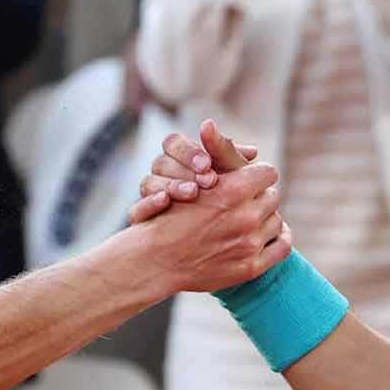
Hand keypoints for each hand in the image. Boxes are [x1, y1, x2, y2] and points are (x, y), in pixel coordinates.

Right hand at [128, 119, 259, 223]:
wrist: (192, 246)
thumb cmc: (219, 201)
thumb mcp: (229, 178)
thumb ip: (235, 162)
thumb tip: (253, 152)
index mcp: (176, 156)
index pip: (173, 143)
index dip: (190, 152)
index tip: (208, 163)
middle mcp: (160, 173)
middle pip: (160, 161)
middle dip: (185, 169)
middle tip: (208, 180)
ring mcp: (149, 196)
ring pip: (147, 183)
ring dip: (170, 185)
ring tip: (192, 193)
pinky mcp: (141, 218)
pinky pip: (136, 210)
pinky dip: (147, 205)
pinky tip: (166, 203)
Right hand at [129, 154, 289, 293]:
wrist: (156, 260)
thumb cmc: (168, 216)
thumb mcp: (192, 180)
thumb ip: (216, 157)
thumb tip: (227, 133)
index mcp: (233, 191)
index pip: (268, 173)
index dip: (256, 174)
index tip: (248, 180)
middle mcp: (245, 217)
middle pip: (273, 196)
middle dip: (259, 196)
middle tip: (245, 201)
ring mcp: (249, 244)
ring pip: (277, 220)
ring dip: (265, 218)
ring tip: (250, 219)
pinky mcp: (251, 267)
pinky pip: (282, 247)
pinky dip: (279, 238)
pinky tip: (268, 235)